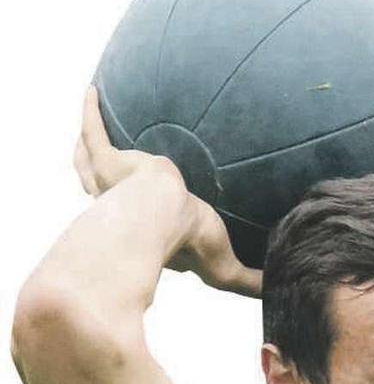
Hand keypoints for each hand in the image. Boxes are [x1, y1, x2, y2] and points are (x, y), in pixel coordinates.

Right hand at [74, 86, 261, 296]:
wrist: (163, 218)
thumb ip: (246, 280)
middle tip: (110, 163)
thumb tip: (274, 293)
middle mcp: (122, 204)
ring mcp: (111, 180)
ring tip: (93, 129)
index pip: (145, 218)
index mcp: (149, 228)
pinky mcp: (108, 160)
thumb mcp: (223, 266)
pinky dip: (91, 112)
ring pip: (92, 161)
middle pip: (108, 187)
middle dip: (105, 178)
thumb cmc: (189, 242)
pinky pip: (95, 130)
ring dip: (89, 148)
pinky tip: (93, 90)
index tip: (165, 207)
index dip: (150, 213)